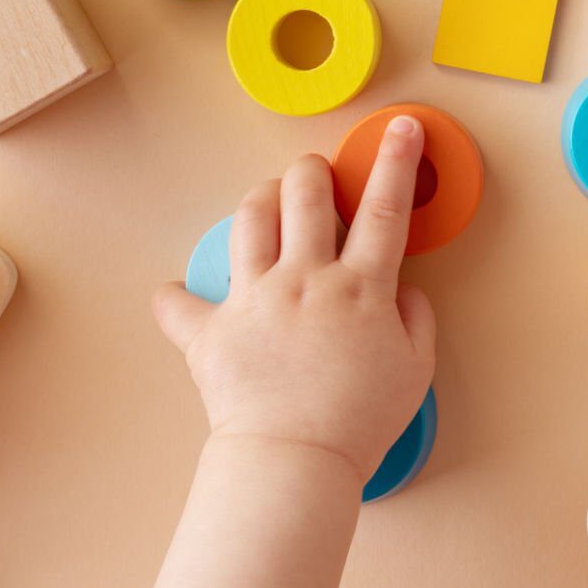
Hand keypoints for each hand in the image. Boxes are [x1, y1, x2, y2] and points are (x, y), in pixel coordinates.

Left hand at [152, 114, 435, 482]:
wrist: (296, 461)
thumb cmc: (359, 422)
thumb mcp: (413, 372)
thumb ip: (414, 319)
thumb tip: (402, 288)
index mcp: (359, 288)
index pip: (385, 209)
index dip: (396, 161)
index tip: (401, 126)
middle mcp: (305, 278)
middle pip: (305, 194)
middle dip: (311, 170)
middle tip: (313, 174)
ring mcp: (255, 297)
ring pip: (250, 218)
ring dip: (261, 198)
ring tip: (267, 203)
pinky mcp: (211, 327)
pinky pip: (178, 303)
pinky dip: (173, 298)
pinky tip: (173, 295)